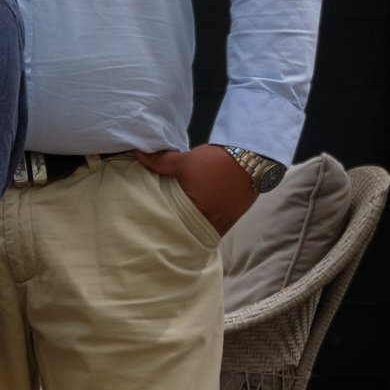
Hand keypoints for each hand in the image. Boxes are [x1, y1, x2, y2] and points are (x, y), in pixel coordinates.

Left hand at [133, 144, 255, 236]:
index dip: (164, 229)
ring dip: (194, 231)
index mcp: (193, 210)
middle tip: (164, 236)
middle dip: (178, 233)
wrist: (251, 159)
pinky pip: (218, 229)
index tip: (154, 233)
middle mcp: (209, 220)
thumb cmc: (216, 161)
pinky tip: (201, 227)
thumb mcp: (185, 160)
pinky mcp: (234, 218)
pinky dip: (209, 228)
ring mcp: (223, 221)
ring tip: (181, 232)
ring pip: (204, 233)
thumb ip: (160, 161)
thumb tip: (137, 153)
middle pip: (189, 233)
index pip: (174, 226)